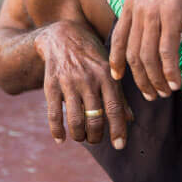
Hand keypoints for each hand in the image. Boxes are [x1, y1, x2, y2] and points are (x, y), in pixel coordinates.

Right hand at [34, 20, 130, 148]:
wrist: (63, 35)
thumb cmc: (92, 56)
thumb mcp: (109, 69)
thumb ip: (119, 94)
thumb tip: (130, 120)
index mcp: (107, 76)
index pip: (115, 109)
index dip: (118, 130)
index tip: (120, 145)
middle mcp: (89, 79)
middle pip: (95, 118)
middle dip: (96, 136)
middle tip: (95, 140)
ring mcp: (69, 82)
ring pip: (75, 120)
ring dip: (79, 135)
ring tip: (81, 138)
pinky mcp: (51, 84)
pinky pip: (54, 114)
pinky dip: (57, 131)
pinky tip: (60, 140)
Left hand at [109, 0, 181, 99]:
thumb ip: (152, 8)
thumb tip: (159, 29)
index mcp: (131, 2)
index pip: (118, 38)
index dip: (117, 62)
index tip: (118, 78)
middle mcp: (138, 8)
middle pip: (133, 54)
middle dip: (141, 79)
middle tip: (152, 94)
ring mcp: (153, 11)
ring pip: (148, 56)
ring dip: (156, 79)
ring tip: (166, 92)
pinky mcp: (172, 14)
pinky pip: (167, 51)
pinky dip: (170, 70)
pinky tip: (176, 82)